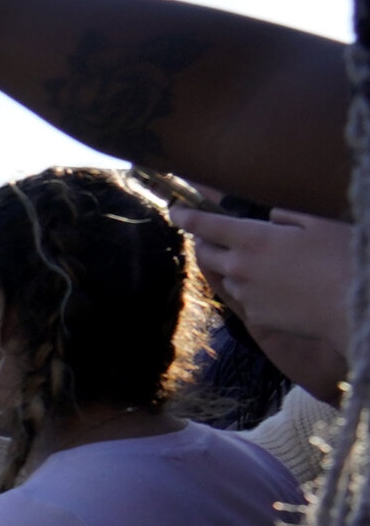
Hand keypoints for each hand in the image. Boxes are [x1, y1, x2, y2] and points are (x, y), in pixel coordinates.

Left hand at [176, 204, 354, 385]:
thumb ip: (287, 214)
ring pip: (225, 275)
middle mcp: (240, 267)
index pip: (204, 224)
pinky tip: (276, 286)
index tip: (174, 210)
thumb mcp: (319, 222)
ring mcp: (245, 293)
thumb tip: (270, 216)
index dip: (185, 215)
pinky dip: (251, 288)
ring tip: (259, 262)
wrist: (354, 307)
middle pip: (204, 252)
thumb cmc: (343, 258)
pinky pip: (244, 297)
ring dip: (232, 266)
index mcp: (252, 239)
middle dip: (204, 241)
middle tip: (215, 235)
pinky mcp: (255, 315)